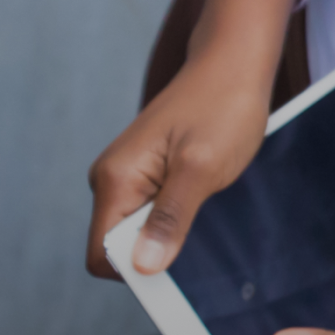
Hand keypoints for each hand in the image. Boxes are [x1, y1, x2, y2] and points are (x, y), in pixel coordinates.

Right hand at [85, 0, 302, 278]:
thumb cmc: (221, 107)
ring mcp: (125, 176)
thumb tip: (144, 267)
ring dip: (168, 234)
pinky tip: (202, 199)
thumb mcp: (202, 169)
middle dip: (154, 255)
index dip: (135, 272)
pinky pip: (149, 214)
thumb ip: (170, 220)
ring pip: (136, 232)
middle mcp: (109, 179)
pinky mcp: (145, 173)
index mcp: (114, 179)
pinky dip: (174, 218)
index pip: (102, 255)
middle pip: (117, 247)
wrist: (232, 61)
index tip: (176, 273)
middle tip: (200, 238)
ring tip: (204, 209)